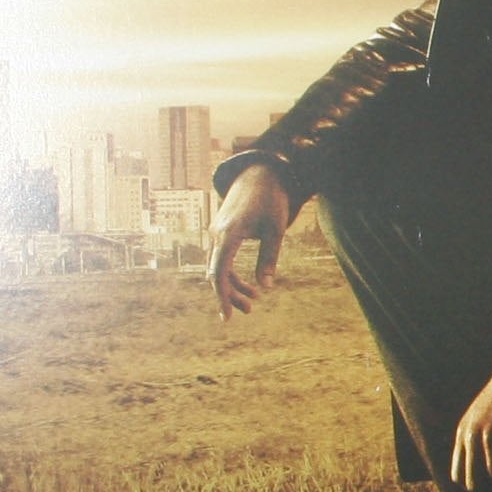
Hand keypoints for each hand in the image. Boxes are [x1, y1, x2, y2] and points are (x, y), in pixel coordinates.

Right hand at [208, 164, 293, 318]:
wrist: (260, 174)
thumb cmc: (271, 200)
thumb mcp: (276, 229)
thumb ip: (269, 257)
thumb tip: (265, 286)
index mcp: (229, 233)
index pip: (219, 271)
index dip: (222, 295)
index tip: (226, 316)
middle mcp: (217, 234)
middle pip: (216, 273)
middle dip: (230, 294)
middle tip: (250, 310)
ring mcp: (217, 233)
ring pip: (218, 267)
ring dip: (233, 285)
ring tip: (253, 301)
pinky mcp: (222, 232)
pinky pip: (222, 258)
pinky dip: (233, 272)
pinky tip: (250, 285)